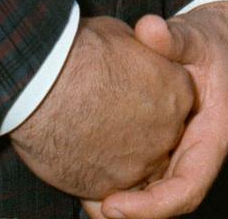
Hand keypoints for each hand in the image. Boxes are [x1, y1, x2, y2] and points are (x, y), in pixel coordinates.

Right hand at [10, 16, 194, 201]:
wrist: (48, 82)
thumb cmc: (84, 52)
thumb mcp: (124, 38)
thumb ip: (139, 57)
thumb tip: (130, 60)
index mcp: (179, 92)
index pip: (171, 102)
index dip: (146, 95)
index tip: (122, 89)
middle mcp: (168, 133)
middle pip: (158, 138)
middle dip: (135, 129)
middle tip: (103, 113)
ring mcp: (141, 165)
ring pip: (134, 167)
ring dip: (116, 156)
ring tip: (85, 135)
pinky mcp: (110, 189)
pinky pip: (109, 189)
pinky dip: (95, 178)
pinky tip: (76, 159)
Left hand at [89, 1, 227, 218]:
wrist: (225, 39)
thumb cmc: (213, 41)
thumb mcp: (197, 36)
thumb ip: (174, 36)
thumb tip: (149, 29)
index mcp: (214, 136)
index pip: (188, 188)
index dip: (151, 206)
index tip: (113, 204)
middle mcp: (199, 154)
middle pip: (168, 201)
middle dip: (132, 212)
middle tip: (91, 207)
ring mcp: (183, 153)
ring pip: (156, 192)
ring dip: (126, 201)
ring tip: (85, 196)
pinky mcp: (168, 147)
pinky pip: (148, 176)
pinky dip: (124, 181)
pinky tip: (93, 175)